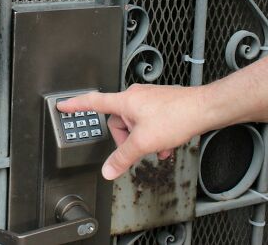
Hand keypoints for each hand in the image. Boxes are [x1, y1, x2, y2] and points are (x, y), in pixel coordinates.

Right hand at [57, 84, 211, 180]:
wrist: (204, 109)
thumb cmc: (176, 116)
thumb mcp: (144, 143)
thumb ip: (123, 157)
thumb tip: (108, 170)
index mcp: (124, 101)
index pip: (93, 102)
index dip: (75, 105)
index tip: (63, 106)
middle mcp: (134, 96)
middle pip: (117, 121)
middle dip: (126, 138)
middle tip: (139, 148)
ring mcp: (148, 99)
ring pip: (135, 124)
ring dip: (143, 139)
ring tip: (157, 147)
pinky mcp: (160, 104)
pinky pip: (148, 122)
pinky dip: (154, 136)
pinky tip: (165, 146)